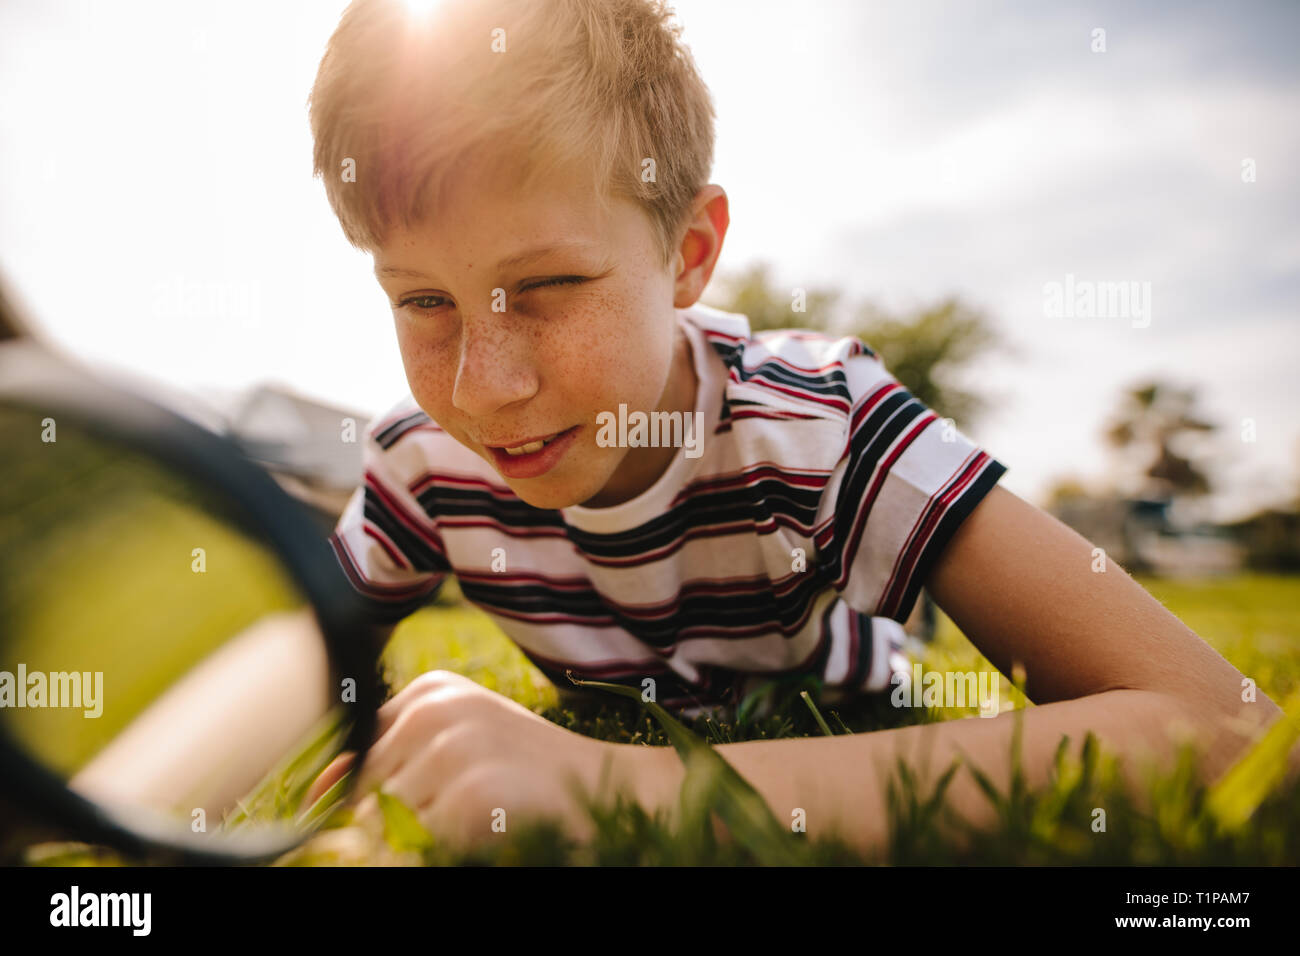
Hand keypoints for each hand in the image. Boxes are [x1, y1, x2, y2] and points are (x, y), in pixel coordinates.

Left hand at [307, 670, 671, 852]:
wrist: (615, 785)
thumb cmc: (530, 774)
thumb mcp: (459, 747)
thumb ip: (393, 762)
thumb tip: (317, 795)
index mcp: (428, 693)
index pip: (353, 758)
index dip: (356, 800)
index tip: (401, 811)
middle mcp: (432, 713)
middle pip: (365, 799)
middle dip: (398, 824)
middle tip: (467, 811)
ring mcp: (451, 751)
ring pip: (388, 830)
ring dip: (426, 840)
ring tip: (482, 817)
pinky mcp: (470, 796)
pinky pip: (422, 850)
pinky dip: (452, 853)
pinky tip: (495, 829)